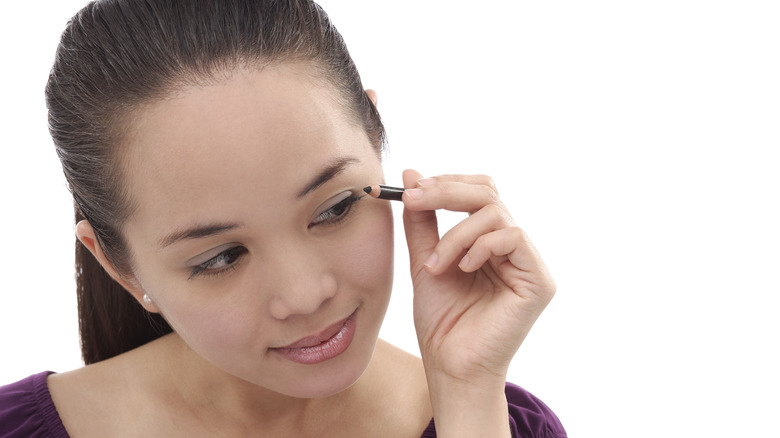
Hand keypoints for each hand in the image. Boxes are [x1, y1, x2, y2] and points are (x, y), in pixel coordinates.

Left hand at [401, 169, 555, 385]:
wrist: (450, 366)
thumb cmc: (441, 321)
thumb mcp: (425, 259)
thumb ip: (421, 220)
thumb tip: (411, 173)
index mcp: (490, 241)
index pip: (478, 192)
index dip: (447, 183)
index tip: (410, 189)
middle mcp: (513, 247)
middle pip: (489, 192)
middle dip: (447, 191)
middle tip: (413, 198)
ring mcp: (529, 263)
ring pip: (496, 213)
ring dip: (455, 233)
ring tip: (436, 264)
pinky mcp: (539, 281)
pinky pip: (513, 237)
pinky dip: (480, 246)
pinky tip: (462, 268)